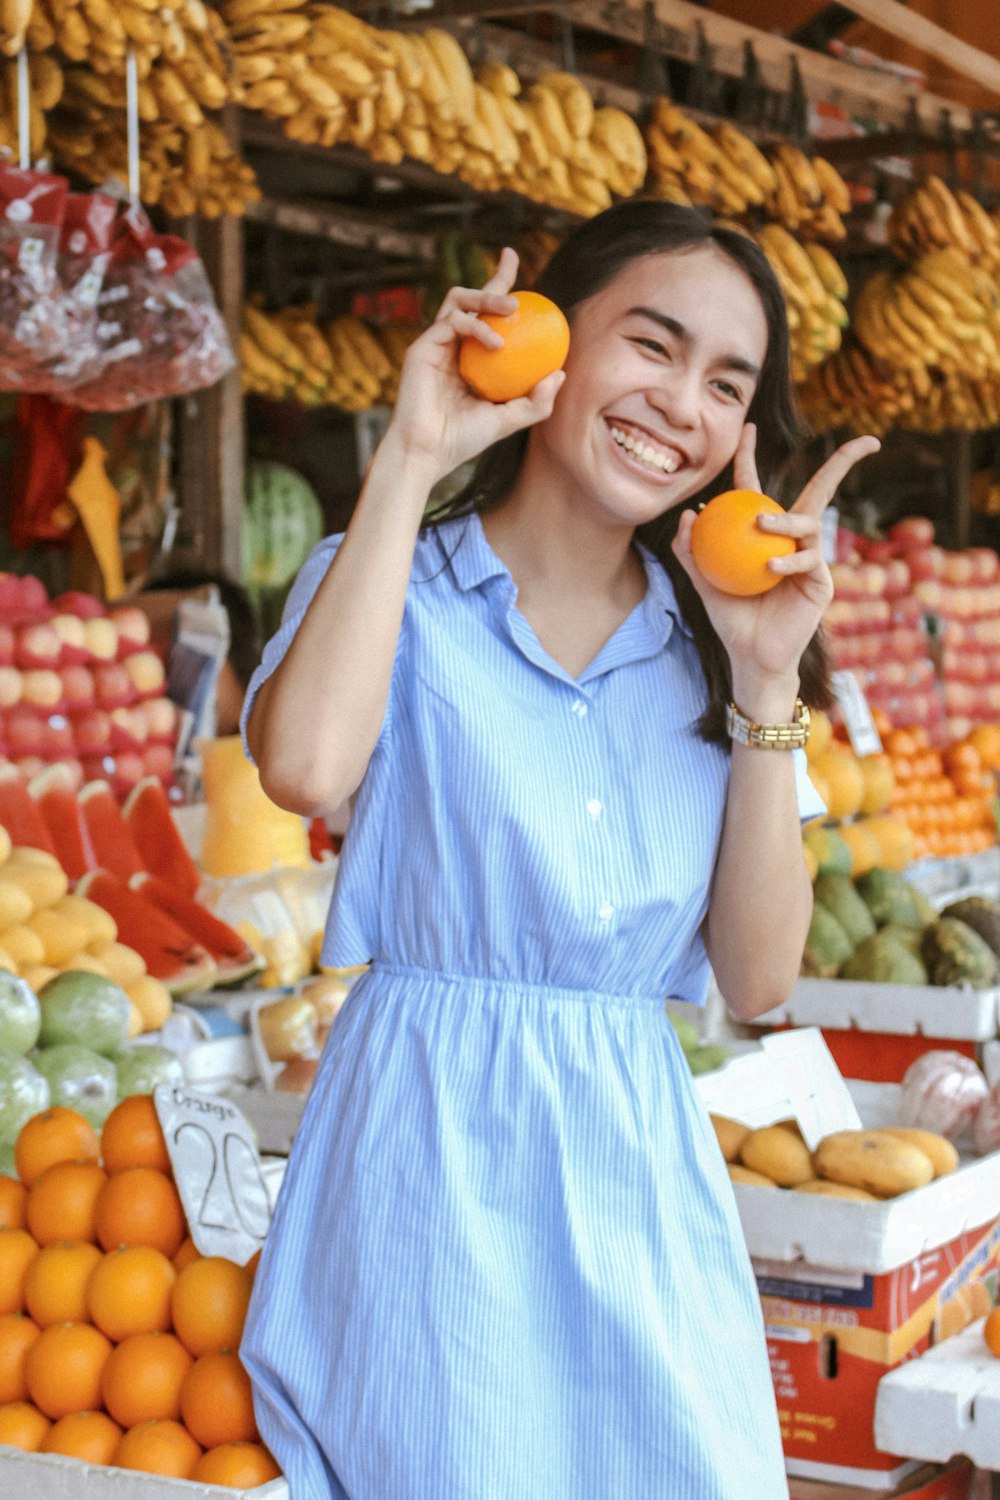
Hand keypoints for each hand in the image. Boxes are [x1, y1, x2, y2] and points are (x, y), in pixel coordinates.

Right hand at [383, 247, 565, 486]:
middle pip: (475, 300)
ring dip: (488, 297)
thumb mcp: (507, 421)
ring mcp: (436, 344)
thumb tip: (560, 374)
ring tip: (512, 308)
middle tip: (518, 273)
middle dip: (498, 278)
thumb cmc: (463, 440)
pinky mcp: (423, 346)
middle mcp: (452, 347)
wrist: (426, 452)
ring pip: (460, 300)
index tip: (534, 290)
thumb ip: (535, 402)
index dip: (507, 297)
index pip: (491, 322)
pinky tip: (497, 343)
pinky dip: (477, 327)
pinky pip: (452, 321)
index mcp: (470, 360)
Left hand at [672, 424, 880, 713]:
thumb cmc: (729, 619)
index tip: (747, 427)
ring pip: (807, 524)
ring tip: (760, 523)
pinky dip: (788, 562)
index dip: (750, 457)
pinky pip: (809, 561)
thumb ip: (690, 550)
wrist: (752, 657)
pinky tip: (771, 568)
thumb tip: (687, 514)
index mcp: (765, 534)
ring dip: (783, 520)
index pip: (757, 487)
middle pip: (817, 492)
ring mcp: (812, 559)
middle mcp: (795, 540)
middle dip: (842, 463)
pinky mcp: (821, 583)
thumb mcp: (701, 583)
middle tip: (857, 441)